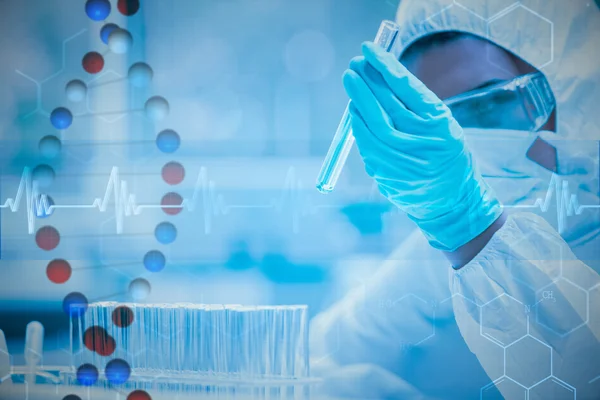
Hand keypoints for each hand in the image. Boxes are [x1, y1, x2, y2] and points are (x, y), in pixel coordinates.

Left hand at [343, 42, 501, 251]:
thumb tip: (382, 77)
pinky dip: (358, 124)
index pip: (405, 86)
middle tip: (354, 64)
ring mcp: (400, 158)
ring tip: (351, 82)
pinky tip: (354, 111)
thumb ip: (417, 104)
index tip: (369, 49)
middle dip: (366, 80)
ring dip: (357, 100)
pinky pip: (366, 143)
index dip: (384, 65)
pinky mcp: (385, 172)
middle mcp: (419, 140)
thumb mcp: (443, 125)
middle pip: (384, 103)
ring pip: (371, 123)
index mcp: (438, 123)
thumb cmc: (447, 156)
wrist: (451, 200)